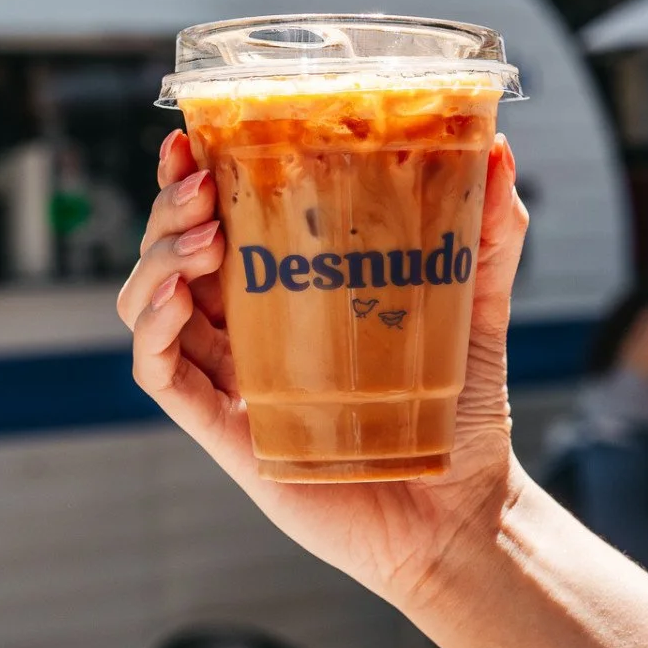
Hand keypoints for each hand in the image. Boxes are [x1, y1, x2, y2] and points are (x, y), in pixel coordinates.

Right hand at [117, 128, 528, 608]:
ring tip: (197, 233)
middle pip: (176, 256)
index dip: (196, 179)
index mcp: (290, 298)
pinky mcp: (225, 430)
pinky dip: (150, 328)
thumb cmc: (462, 414)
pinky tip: (174, 295)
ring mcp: (232, 381)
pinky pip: (159, 373)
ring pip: (151, 306)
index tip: (195, 136)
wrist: (462, 512)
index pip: (223, 226)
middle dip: (170, 208)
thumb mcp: (477, 305)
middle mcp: (250, 335)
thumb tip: (498, 149)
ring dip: (156, 258)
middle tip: (198, 180)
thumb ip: (486, 234)